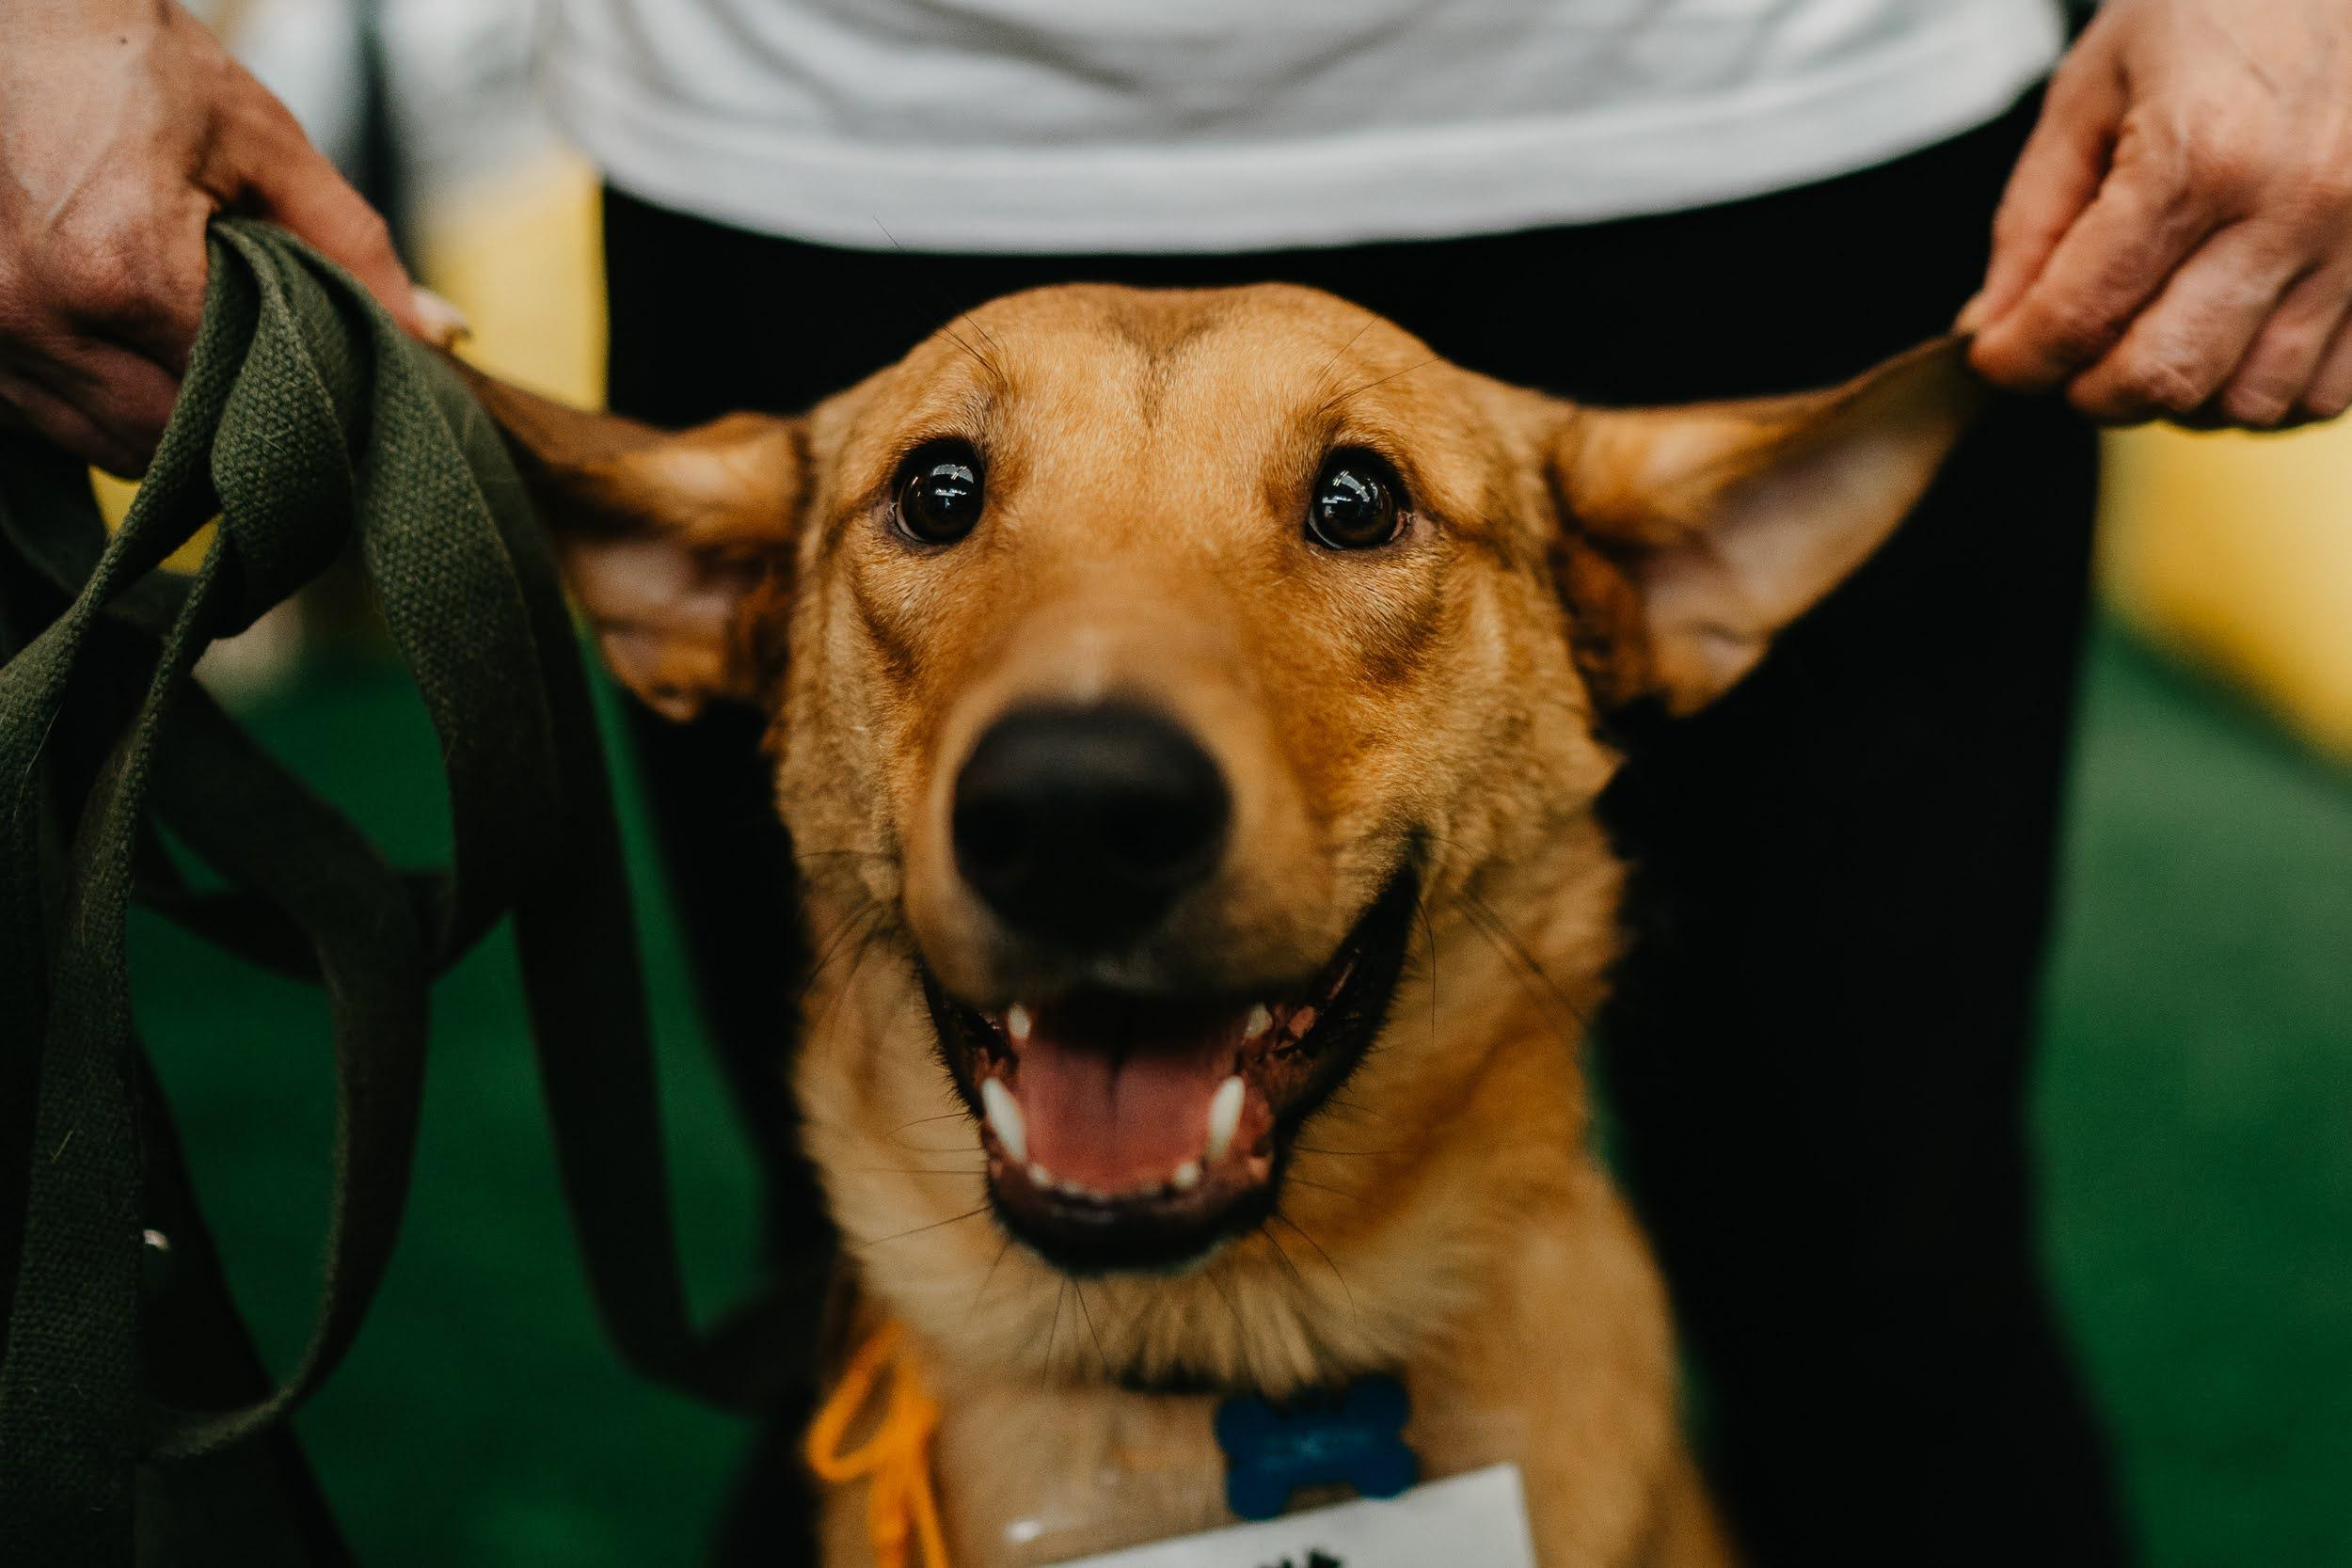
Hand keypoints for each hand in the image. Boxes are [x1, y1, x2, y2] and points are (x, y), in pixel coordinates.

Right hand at [0, 0, 460, 474]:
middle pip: (166, 442)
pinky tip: (118, 340)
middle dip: (225, 419)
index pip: (236, 398)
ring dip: (155, 418)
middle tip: (257, 361)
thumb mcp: (263, 141)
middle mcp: (33, 314)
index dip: (288, 395)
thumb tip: (442, 338)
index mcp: (120, 269)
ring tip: (184, 343)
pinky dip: (89, 398)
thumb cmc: (130, 61)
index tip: (317, 371)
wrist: (2, 7)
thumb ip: (354, 251)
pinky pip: (40, 417)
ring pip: (99, 444)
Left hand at [1962, 0, 2351, 428]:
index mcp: (2202, 155)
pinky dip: (2266, 390)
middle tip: (2067, 356)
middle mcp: (2294, 208)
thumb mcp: (2093, 89)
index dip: (2017, 361)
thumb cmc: (2224, 4)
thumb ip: (2033, 221)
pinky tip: (2229, 342)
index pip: (2079, 319)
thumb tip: (1994, 327)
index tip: (1997, 358)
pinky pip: (2329, 388)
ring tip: (2150, 341)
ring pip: (2252, 401)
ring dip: (2181, 399)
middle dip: (2090, 391)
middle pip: (2165, 378)